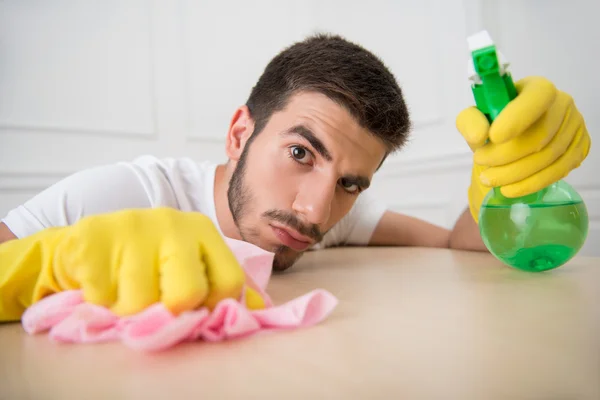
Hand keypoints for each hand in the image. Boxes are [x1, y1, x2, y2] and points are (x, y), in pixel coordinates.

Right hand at [0, 207, 264, 320]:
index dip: (214, 306)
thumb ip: (221, 282)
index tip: (195, 307)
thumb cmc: (149, 255)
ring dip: (128, 308)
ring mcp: (132, 226)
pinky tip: (102, 282)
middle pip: (187, 293)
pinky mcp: (93, 237)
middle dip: (170, 309)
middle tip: (156, 301)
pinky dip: (100, 300)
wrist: (91, 239)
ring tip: (124, 289)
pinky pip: (102, 296)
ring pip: (140, 301)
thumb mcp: (191, 259)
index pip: (229, 281)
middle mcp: (172, 222)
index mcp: (202, 229)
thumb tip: (258, 308)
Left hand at [456, 76, 590, 221]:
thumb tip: (478, 136)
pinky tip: (509, 189)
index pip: (537, 97)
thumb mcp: (475, 120)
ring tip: (489, 179)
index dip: (517, 117)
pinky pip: (559, 171)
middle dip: (506, 154)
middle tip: (481, 162)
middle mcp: (562, 103)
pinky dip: (530, 184)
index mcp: (536, 88)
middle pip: (540, 134)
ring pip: (548, 156)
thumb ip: (470, 122)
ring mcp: (574, 127)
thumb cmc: (494, 126)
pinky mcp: (579, 149)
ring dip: (514, 173)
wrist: (510, 145)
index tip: (493, 137)